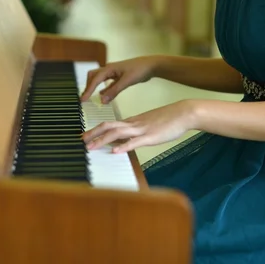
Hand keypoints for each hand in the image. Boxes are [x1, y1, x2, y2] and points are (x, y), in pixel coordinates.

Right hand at [80, 56, 157, 102]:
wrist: (151, 65)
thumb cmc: (140, 70)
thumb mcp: (127, 81)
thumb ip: (114, 91)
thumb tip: (102, 100)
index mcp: (109, 68)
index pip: (95, 80)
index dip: (88, 90)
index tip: (82, 99)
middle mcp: (109, 69)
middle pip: (93, 76)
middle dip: (88, 86)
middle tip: (84, 98)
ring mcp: (114, 72)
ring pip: (99, 79)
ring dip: (94, 87)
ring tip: (90, 97)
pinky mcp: (119, 76)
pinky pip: (107, 82)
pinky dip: (102, 88)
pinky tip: (102, 95)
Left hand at [82, 100, 196, 152]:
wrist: (183, 112)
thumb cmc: (169, 119)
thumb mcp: (150, 124)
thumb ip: (138, 132)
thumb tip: (127, 140)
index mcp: (133, 121)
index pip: (110, 124)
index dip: (96, 130)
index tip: (85, 136)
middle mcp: (134, 124)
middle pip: (109, 126)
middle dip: (93, 134)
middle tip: (81, 140)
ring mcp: (142, 130)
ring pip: (118, 133)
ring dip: (102, 140)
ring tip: (91, 146)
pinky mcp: (151, 137)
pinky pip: (135, 142)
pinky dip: (124, 146)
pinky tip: (115, 151)